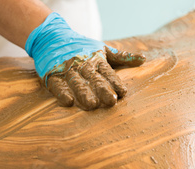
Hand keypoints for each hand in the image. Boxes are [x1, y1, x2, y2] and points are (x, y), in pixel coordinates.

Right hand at [25, 13, 144, 109]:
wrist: (51, 37)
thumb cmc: (81, 46)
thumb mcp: (102, 48)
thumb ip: (122, 57)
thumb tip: (143, 59)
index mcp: (96, 59)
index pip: (108, 72)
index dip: (115, 82)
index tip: (123, 93)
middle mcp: (82, 64)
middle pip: (94, 78)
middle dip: (102, 89)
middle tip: (111, 101)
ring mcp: (67, 70)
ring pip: (77, 83)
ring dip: (84, 94)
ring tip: (92, 105)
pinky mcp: (53, 75)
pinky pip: (58, 85)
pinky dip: (62, 93)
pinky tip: (68, 102)